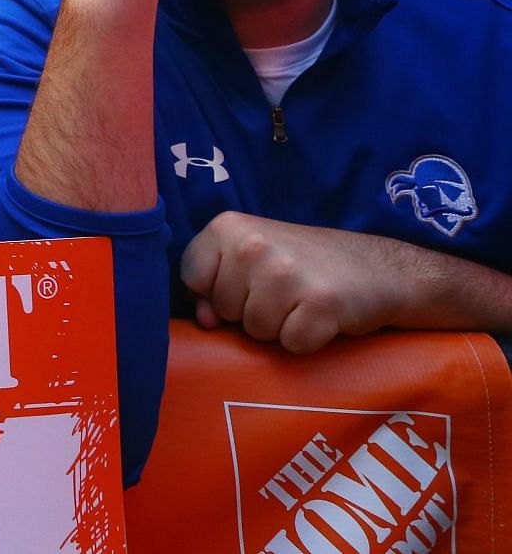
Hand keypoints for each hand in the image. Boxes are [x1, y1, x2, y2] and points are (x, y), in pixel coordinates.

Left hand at [181, 212, 403, 353]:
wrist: (380, 269)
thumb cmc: (306, 265)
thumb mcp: (252, 257)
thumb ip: (213, 282)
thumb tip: (204, 320)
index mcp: (228, 225)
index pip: (191, 276)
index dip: (215, 290)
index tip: (247, 281)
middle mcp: (253, 245)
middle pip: (223, 309)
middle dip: (249, 310)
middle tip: (284, 291)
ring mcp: (286, 273)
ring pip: (255, 331)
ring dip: (279, 327)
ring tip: (302, 302)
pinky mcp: (319, 304)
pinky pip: (291, 345)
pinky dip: (307, 340)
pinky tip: (322, 317)